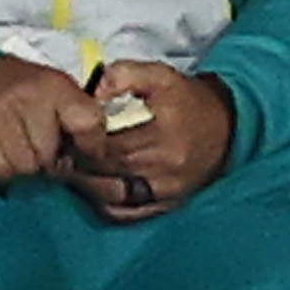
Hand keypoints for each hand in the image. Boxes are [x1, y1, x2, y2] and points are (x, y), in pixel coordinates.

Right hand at [0, 56, 107, 185]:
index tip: (84, 151)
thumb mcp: (58, 95)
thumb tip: (104, 170)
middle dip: (47, 161)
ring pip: (24, 167)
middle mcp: (25, 95)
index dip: (91, 146)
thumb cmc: (22, 93)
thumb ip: (81, 126)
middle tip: (38, 148)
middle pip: (50, 157)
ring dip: (22, 167)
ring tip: (16, 149)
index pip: (88, 123)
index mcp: (54, 86)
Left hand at [60, 61, 234, 223]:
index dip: (81, 138)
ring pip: (113, 195)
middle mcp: (167, 164)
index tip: (69, 130)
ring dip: (88, 184)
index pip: (108, 141)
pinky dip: (105, 204)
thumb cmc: (185, 100)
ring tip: (76, 167)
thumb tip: (96, 90)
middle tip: (64, 150)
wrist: (226, 128)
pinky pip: (127, 214)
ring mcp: (167, 190)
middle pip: (108, 169)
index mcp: (163, 131)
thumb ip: (125, 74)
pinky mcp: (167, 205)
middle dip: (80, 160)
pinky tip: (96, 188)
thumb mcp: (159, 75)